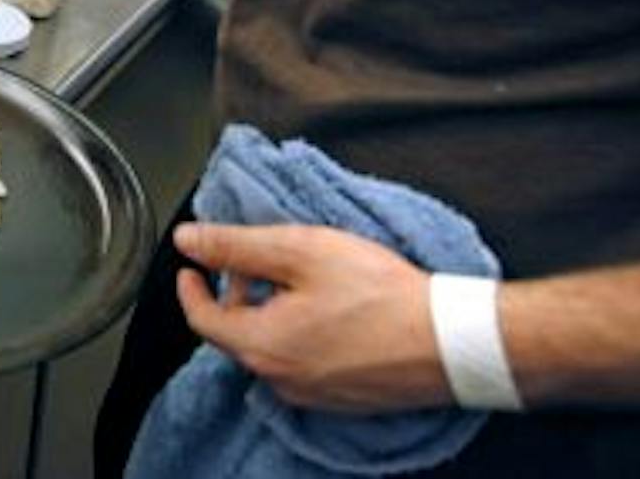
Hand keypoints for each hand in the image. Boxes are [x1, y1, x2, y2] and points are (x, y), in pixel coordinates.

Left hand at [173, 222, 449, 412]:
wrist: (451, 341)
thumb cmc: (381, 295)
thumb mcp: (300, 251)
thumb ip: (237, 245)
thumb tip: (189, 240)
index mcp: (261, 346)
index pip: (201, 318)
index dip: (191, 287)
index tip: (190, 267)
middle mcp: (280, 380)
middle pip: (235, 335)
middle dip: (234, 296)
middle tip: (250, 263)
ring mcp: (312, 395)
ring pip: (269, 351)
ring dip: (266, 315)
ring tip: (292, 281)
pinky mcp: (342, 399)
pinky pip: (300, 365)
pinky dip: (295, 336)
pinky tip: (324, 310)